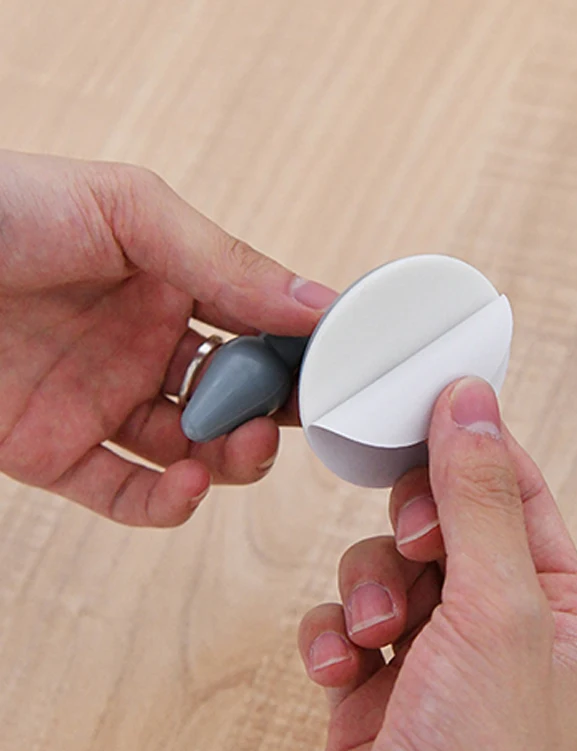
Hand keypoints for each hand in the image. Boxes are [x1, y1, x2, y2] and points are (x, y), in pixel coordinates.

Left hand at [0, 150, 336, 525]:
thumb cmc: (2, 208)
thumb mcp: (128, 212)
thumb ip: (226, 263)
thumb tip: (318, 304)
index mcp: (169, 283)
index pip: (255, 328)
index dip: (294, 354)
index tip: (329, 372)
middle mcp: (141, 346)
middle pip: (231, 399)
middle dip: (267, 415)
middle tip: (282, 415)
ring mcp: (100, 401)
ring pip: (192, 451)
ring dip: (228, 459)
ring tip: (240, 447)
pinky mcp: (52, 451)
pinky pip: (125, 491)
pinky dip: (165, 502)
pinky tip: (186, 484)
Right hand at [299, 378, 576, 750]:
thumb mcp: (494, 612)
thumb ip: (479, 500)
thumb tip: (471, 403)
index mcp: (554, 605)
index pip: (515, 490)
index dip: (473, 445)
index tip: (432, 401)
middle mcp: (497, 625)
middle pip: (443, 520)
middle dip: (414, 531)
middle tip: (415, 549)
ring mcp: (433, 653)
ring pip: (386, 564)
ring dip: (367, 590)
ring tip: (373, 636)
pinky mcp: (374, 682)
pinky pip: (343, 619)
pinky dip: (333, 635)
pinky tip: (344, 670)